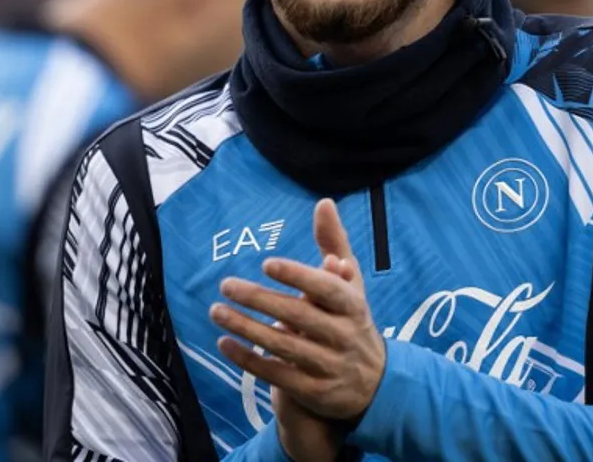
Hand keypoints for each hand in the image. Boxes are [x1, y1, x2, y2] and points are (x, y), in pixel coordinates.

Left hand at [211, 199, 386, 421]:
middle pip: (298, 316)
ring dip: (246, 328)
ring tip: (217, 310)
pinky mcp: (314, 391)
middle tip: (226, 284)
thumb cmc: (353, 320)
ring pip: (283, 345)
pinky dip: (249, 359)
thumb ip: (335, 243)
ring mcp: (329, 366)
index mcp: (353, 305)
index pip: (327, 289)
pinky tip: (225, 342)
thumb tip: (323, 202)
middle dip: (259, 299)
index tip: (266, 264)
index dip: (298, 276)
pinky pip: (276, 374)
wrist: (375, 385)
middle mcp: (343, 336)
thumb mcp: (351, 285)